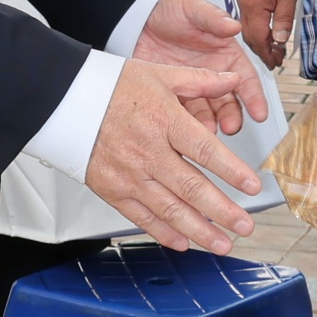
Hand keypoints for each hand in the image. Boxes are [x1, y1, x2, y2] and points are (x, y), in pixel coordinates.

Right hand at [84, 55, 255, 252]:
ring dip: (200, 230)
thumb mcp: (159, 74)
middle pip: (192, 188)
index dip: (232, 172)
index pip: (206, 152)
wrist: (64, 101)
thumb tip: (232, 79)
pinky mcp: (113, 191)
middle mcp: (148, 152)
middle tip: (246, 225)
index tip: (253, 186)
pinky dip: (164, 233)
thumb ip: (200, 80)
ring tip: (222, 243)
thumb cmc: (109, 86)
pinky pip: (142, 217)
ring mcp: (130, 175)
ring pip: (170, 210)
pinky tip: (184, 242)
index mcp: (163, 121)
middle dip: (223, 211)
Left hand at [132, 0, 270, 134]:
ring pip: (206, 110)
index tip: (260, 113)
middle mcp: (212, 74)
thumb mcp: (193, 7)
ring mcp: (191, 85)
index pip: (245, 79)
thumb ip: (213, 19)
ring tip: (207, 131)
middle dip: (232, 116)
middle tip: (231, 127)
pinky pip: (180, 110)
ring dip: (209, 123)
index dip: (254, 97)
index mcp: (226, 55)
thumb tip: (234, 25)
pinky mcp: (171, 92)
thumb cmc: (172, 6)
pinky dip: (183, 121)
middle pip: (228, 101)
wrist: (138, 14)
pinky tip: (184, 128)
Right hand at [237, 0, 300, 70]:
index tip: (276, 64)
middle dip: (263, 51)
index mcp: (254, 8)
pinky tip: (268, 31)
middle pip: (250, 37)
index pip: (258, 40)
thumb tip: (279, 40)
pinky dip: (258, 30)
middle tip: (277, 60)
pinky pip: (250, 19)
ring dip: (260, 41)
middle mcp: (245, 7)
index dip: (267, 54)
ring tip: (275, 48)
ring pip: (249, 29)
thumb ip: (283, 19)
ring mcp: (244, 1)